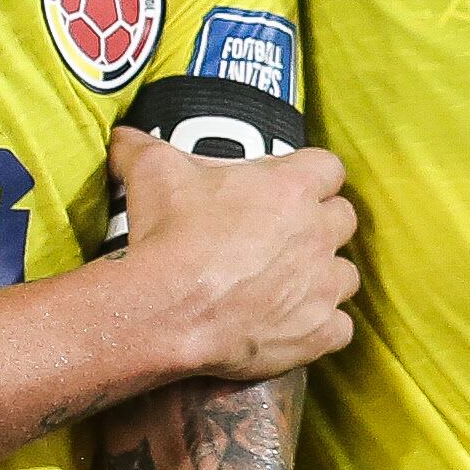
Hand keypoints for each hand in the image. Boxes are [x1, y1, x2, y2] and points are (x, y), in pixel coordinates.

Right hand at [110, 127, 358, 381]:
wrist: (166, 310)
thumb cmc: (168, 236)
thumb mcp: (152, 171)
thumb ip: (142, 146)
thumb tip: (123, 137)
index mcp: (292, 187)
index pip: (329, 168)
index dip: (310, 176)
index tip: (287, 187)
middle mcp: (317, 234)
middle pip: (342, 218)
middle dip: (320, 224)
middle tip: (284, 235)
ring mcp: (321, 287)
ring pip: (345, 274)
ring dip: (324, 275)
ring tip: (289, 282)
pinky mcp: (317, 333)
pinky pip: (341, 328)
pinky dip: (322, 327)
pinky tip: (294, 324)